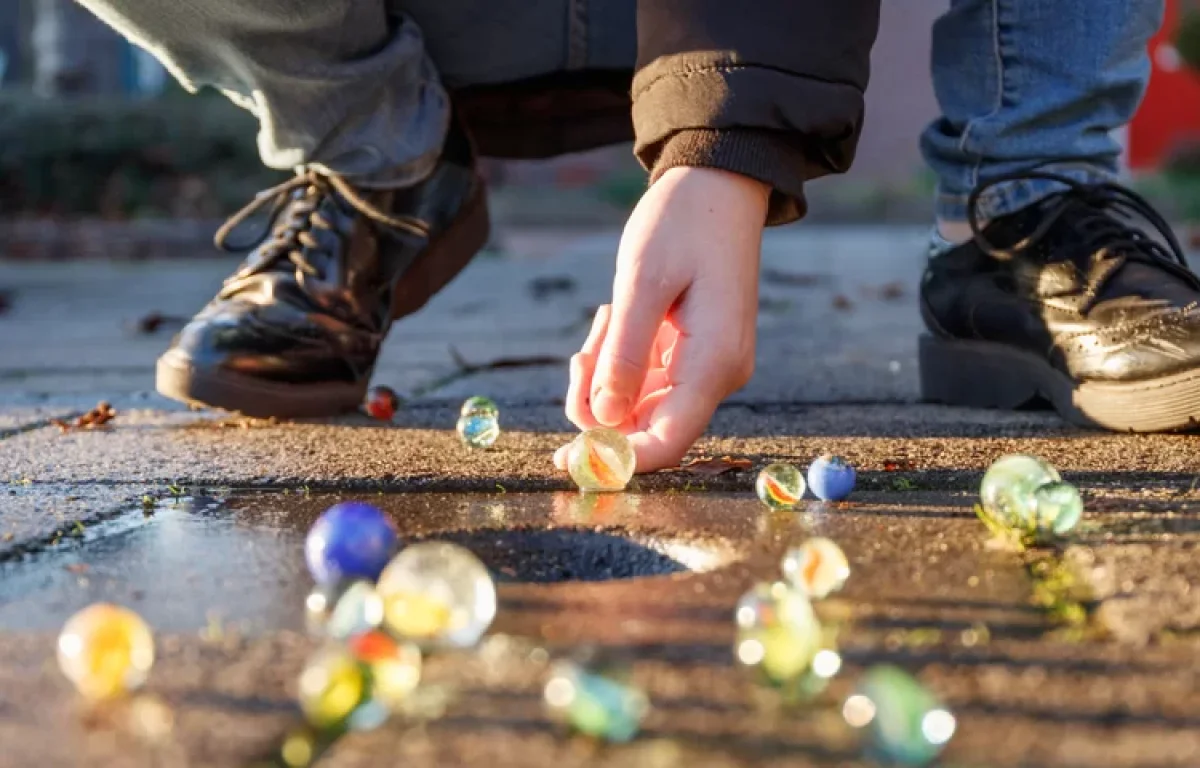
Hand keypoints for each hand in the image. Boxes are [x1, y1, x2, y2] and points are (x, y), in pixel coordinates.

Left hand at [554, 166, 767, 472]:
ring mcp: (708, 368)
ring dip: (605, 377)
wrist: (718, 186)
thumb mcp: (642, 283)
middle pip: (647, 428)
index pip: (667, 442)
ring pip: (640, 406)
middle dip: (599, 406)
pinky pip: (645, 382)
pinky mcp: (694, 356)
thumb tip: (603, 420)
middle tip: (580, 355)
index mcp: (714, 363)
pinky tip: (614, 318)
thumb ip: (623, 354)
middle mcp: (717, 375)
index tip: (566, 458)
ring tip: (604, 319)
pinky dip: (617, 362)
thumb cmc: (683, 224)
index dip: (616, 460)